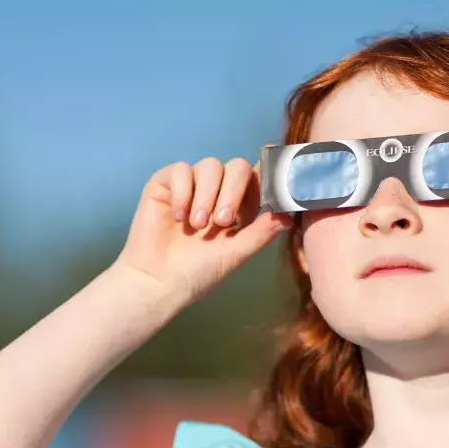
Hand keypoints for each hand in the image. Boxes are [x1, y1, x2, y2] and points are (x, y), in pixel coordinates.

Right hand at [112, 156, 291, 305]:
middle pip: (237, 167)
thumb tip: (290, 213)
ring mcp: (192, 185)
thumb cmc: (198, 272)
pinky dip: (183, 192)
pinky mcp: (166, 183)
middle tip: (221, 221)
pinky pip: (182, 170)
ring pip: (210, 166)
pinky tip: (178, 217)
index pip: (258, 178)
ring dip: (206, 196)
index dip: (268, 172)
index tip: (275, 173)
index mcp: (239, 206)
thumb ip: (262, 231)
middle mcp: (217, 191)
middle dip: (233, 191)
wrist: (158, 281)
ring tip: (197, 226)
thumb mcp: (236, 254)